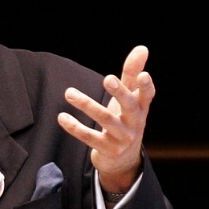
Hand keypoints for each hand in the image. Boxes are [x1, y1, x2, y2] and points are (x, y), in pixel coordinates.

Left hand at [57, 46, 154, 192]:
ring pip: (105, 120)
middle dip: (119, 92)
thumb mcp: (129, 98)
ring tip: (68, 93)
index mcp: (141, 108)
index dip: (146, 86)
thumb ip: (132, 73)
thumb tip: (142, 47)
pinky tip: (61, 117)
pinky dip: (75, 127)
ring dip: (86, 104)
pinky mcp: (107, 149)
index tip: (143, 75)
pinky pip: (89, 137)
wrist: (122, 160)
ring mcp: (122, 138)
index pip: (147, 96)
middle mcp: (134, 123)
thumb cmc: (125, 120)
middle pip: (129, 106)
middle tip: (107, 78)